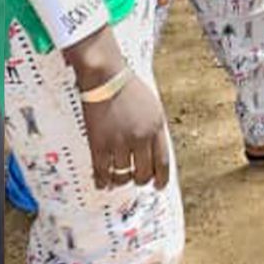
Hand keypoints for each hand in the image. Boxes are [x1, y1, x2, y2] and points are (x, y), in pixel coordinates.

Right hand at [60, 27, 171, 190]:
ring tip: (118, 179)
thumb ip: (155, 130)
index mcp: (156, 128)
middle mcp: (140, 138)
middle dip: (140, 180)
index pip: (163, 163)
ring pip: (123, 175)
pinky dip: (102, 180)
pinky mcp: (100, 143)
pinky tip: (102, 183)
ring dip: (121, 180)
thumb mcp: (152, 107)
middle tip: (136, 179)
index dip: (161, 179)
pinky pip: (102, 170)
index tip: (158, 186)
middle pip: (144, 173)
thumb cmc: (127, 87)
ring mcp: (119, 141)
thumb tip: (154, 152)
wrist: (104, 76)